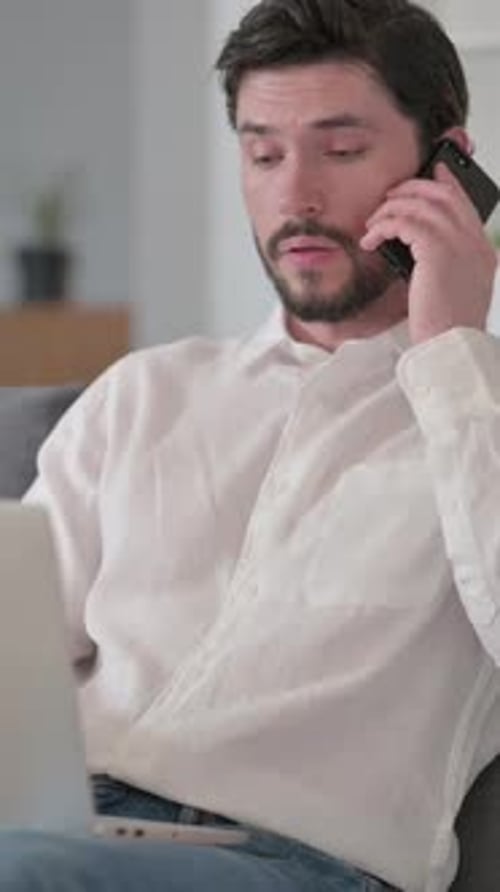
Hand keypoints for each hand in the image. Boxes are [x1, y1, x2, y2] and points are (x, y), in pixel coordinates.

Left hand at [360, 162, 497, 344]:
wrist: (451, 346)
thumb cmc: (446, 327)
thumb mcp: (451, 291)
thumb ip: (445, 265)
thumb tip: (417, 250)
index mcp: (481, 251)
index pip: (465, 204)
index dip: (448, 183)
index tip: (433, 171)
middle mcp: (474, 242)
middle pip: (443, 194)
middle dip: (413, 188)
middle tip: (390, 196)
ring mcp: (458, 244)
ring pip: (422, 203)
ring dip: (391, 209)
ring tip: (373, 223)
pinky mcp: (436, 251)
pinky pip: (404, 222)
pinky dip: (383, 226)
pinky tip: (370, 240)